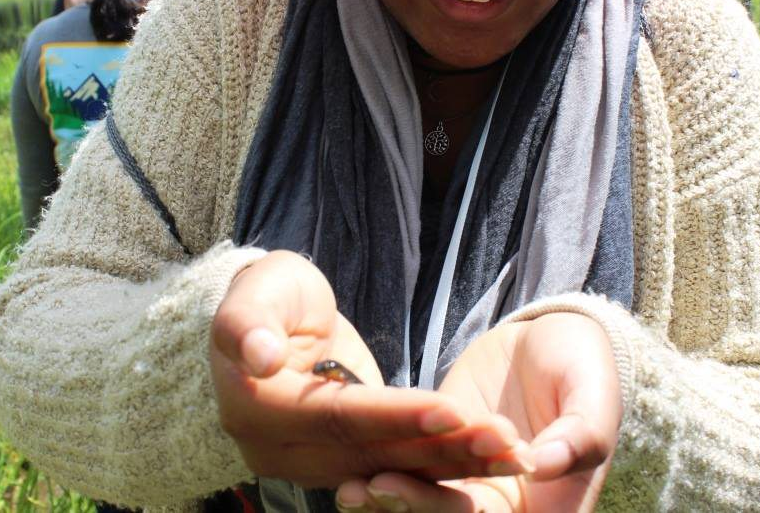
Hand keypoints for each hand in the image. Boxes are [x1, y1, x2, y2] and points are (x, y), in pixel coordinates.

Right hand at [209, 251, 533, 488]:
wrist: (274, 319)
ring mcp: (312, 464)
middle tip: (502, 438)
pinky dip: (447, 465)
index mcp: (257, 412)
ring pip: (392, 468)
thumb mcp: (255, 292)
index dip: (393, 416)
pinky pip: (398, 466)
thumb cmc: (268, 294)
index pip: (336, 419)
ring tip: (513, 453)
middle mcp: (282, 452)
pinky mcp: (344, 461)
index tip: (451, 408)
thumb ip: (247, 324)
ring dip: (454, 463)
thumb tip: (259, 357)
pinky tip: (495, 459)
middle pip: (372, 453)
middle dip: (440, 447)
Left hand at [335, 312, 621, 511]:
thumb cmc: (585, 366)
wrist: (553, 339)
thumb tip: (541, 465)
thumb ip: (579, 434)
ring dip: (388, 503)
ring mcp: (469, 482)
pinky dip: (380, 476)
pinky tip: (346, 473)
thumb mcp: (592, 393)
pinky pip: (409, 471)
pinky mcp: (439, 454)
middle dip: (411, 509)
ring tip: (348, 491)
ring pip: (425, 505)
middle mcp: (505, 503)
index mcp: (549, 507)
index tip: (410, 492)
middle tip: (371, 489)